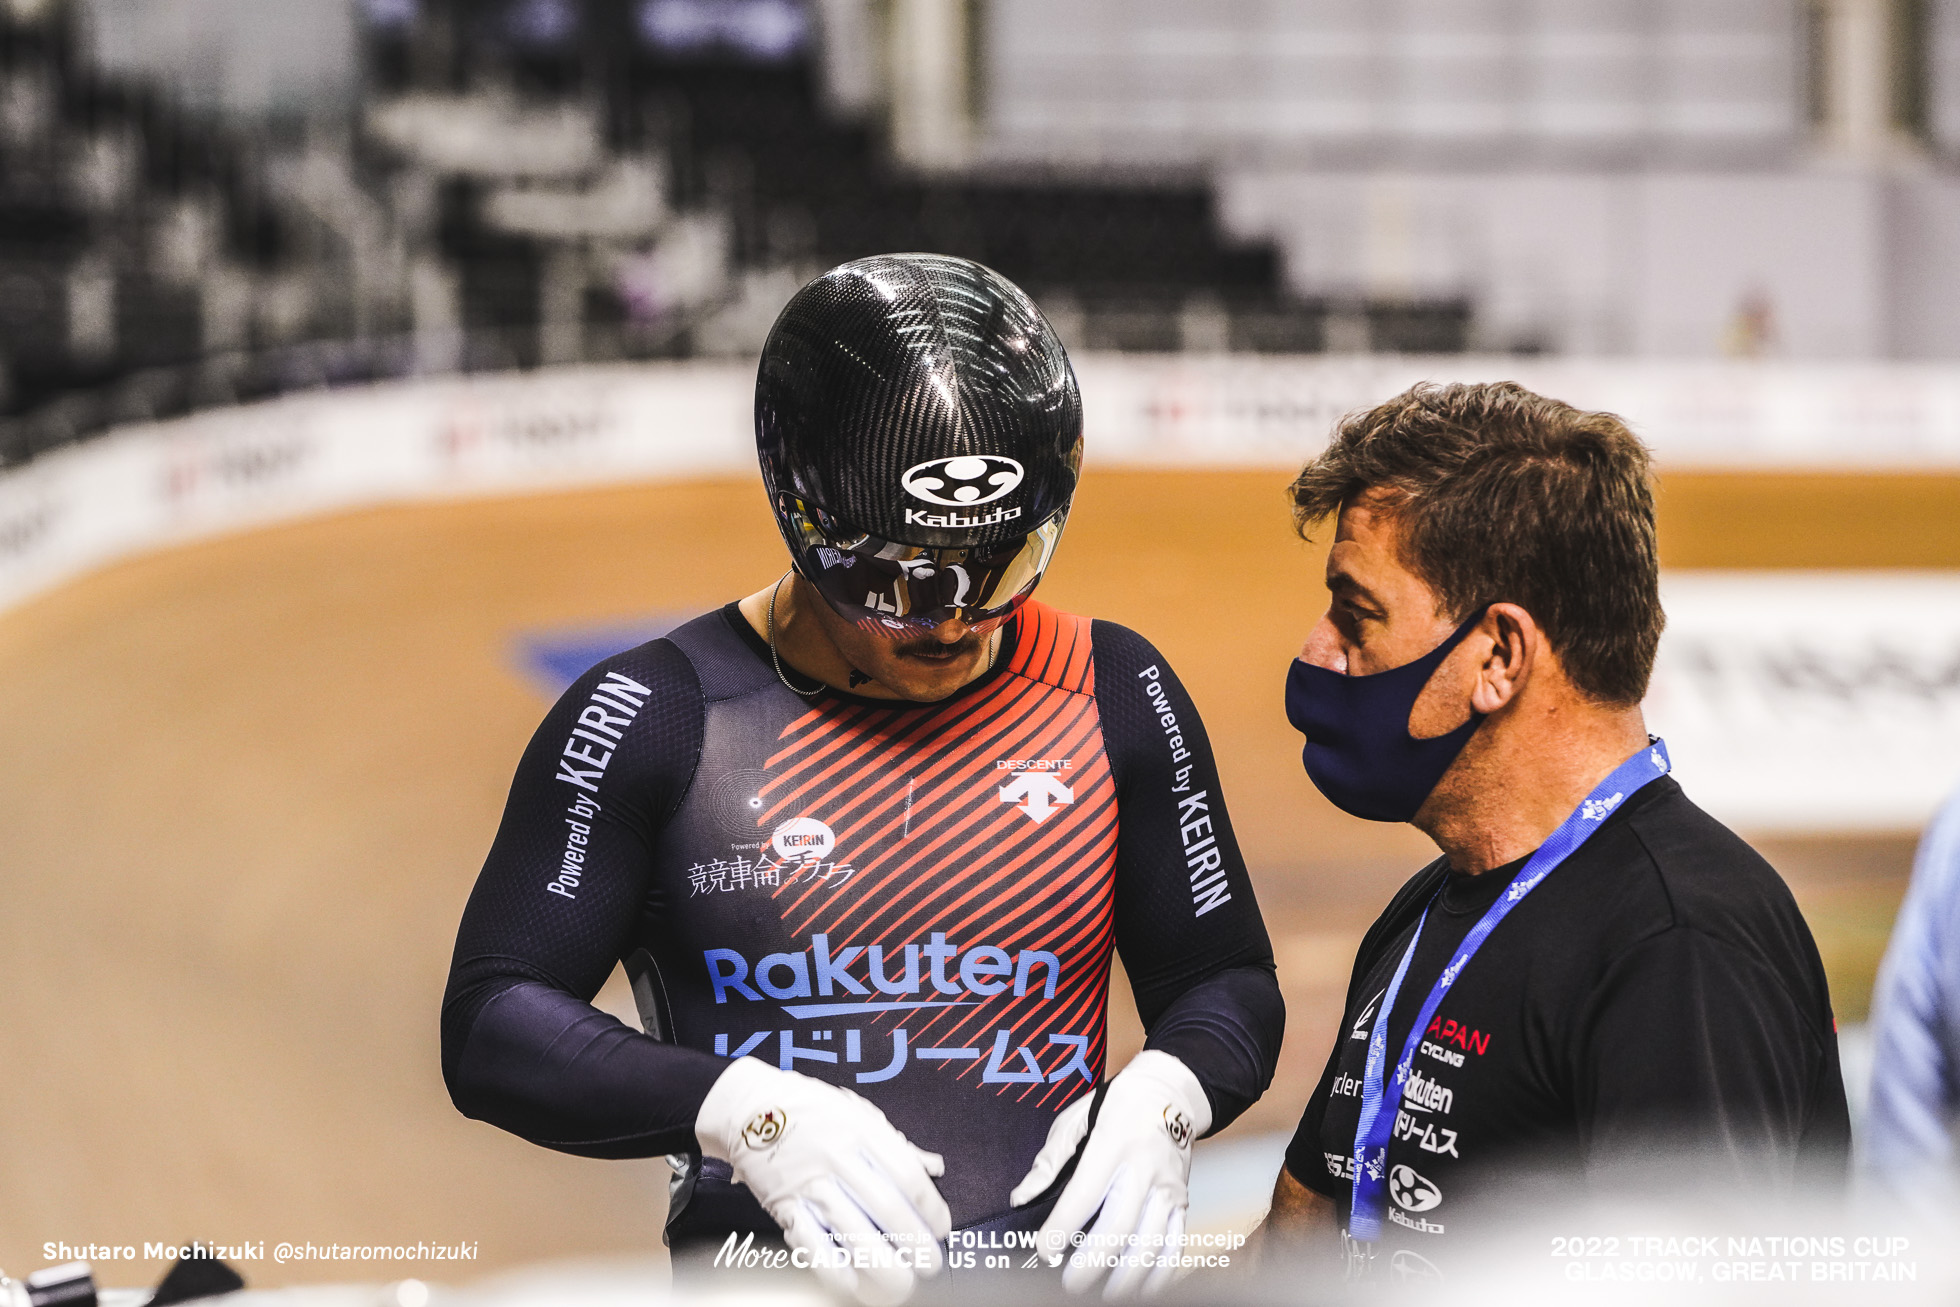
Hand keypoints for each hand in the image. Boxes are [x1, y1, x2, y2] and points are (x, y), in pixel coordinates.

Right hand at [695, 1056, 951, 1305]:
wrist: (748, 1106)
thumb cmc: (808, 1107)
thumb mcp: (857, 1110)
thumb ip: (896, 1142)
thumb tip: (934, 1167)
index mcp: (862, 1131)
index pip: (907, 1176)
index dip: (930, 1208)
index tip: (942, 1228)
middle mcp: (838, 1158)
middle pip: (886, 1208)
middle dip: (915, 1243)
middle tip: (930, 1263)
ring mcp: (810, 1183)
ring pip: (853, 1231)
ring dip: (883, 1264)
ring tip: (903, 1284)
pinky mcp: (784, 1205)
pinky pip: (811, 1243)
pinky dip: (833, 1269)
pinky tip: (853, 1283)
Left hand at [1009, 1050, 1211, 1298]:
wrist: (1171, 1091)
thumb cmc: (1118, 1105)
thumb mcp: (1076, 1118)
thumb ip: (1049, 1160)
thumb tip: (1022, 1197)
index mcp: (1111, 1145)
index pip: (1084, 1194)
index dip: (1061, 1227)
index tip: (1043, 1249)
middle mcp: (1143, 1169)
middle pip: (1119, 1225)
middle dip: (1093, 1261)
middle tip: (1071, 1284)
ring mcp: (1167, 1187)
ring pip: (1150, 1240)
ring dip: (1127, 1274)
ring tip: (1105, 1294)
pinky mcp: (1183, 1199)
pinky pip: (1175, 1241)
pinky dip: (1161, 1270)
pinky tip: (1144, 1289)